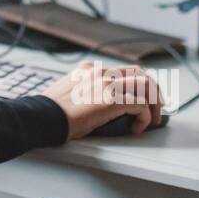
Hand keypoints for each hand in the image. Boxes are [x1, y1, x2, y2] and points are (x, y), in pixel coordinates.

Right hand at [43, 60, 163, 138]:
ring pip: (146, 85)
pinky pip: (141, 105)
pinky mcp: (112, 99)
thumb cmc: (51, 110)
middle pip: (141, 73)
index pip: (125, 69)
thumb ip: (85, 87)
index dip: (140, 84)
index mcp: (90, 69)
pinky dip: (144, 118)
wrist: (43, 116)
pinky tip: (136, 128)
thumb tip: (98, 100)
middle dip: (153, 91)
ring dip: (154, 104)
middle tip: (156, 108)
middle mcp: (102, 72)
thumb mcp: (69, 89)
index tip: (143, 98)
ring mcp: (108, 83)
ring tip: (153, 119)